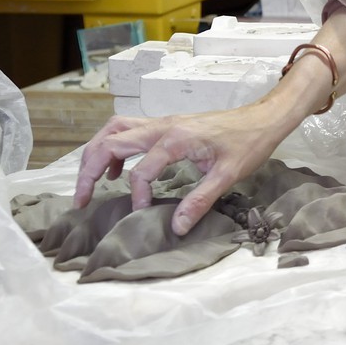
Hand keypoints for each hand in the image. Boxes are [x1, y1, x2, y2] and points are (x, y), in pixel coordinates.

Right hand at [73, 102, 289, 236]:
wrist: (264, 117)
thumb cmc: (250, 143)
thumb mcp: (229, 175)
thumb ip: (200, 200)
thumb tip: (177, 227)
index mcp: (177, 139)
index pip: (140, 171)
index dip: (137, 196)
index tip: (141, 214)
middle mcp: (163, 126)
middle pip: (111, 141)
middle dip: (89, 170)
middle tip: (81, 199)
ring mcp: (163, 122)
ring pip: (114, 130)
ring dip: (96, 153)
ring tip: (89, 183)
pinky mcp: (167, 125)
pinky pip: (128, 130)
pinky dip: (113, 146)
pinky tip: (117, 171)